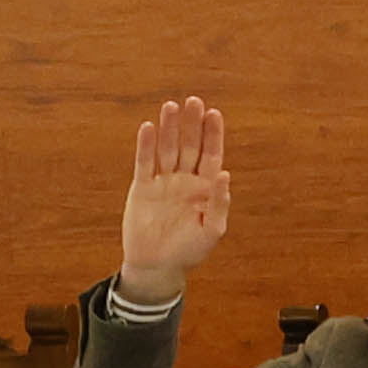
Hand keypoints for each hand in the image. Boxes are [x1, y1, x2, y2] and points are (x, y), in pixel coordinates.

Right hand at [120, 98, 232, 297]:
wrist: (158, 266)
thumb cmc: (190, 250)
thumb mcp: (212, 229)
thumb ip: (219, 202)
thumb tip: (225, 175)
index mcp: (205, 187)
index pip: (210, 154)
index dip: (212, 134)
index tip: (213, 113)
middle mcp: (185, 179)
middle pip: (189, 146)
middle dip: (191, 124)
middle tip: (193, 101)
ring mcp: (163, 181)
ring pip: (166, 149)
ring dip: (168, 129)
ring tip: (170, 106)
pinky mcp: (142, 188)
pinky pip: (144, 163)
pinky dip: (146, 146)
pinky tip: (148, 128)